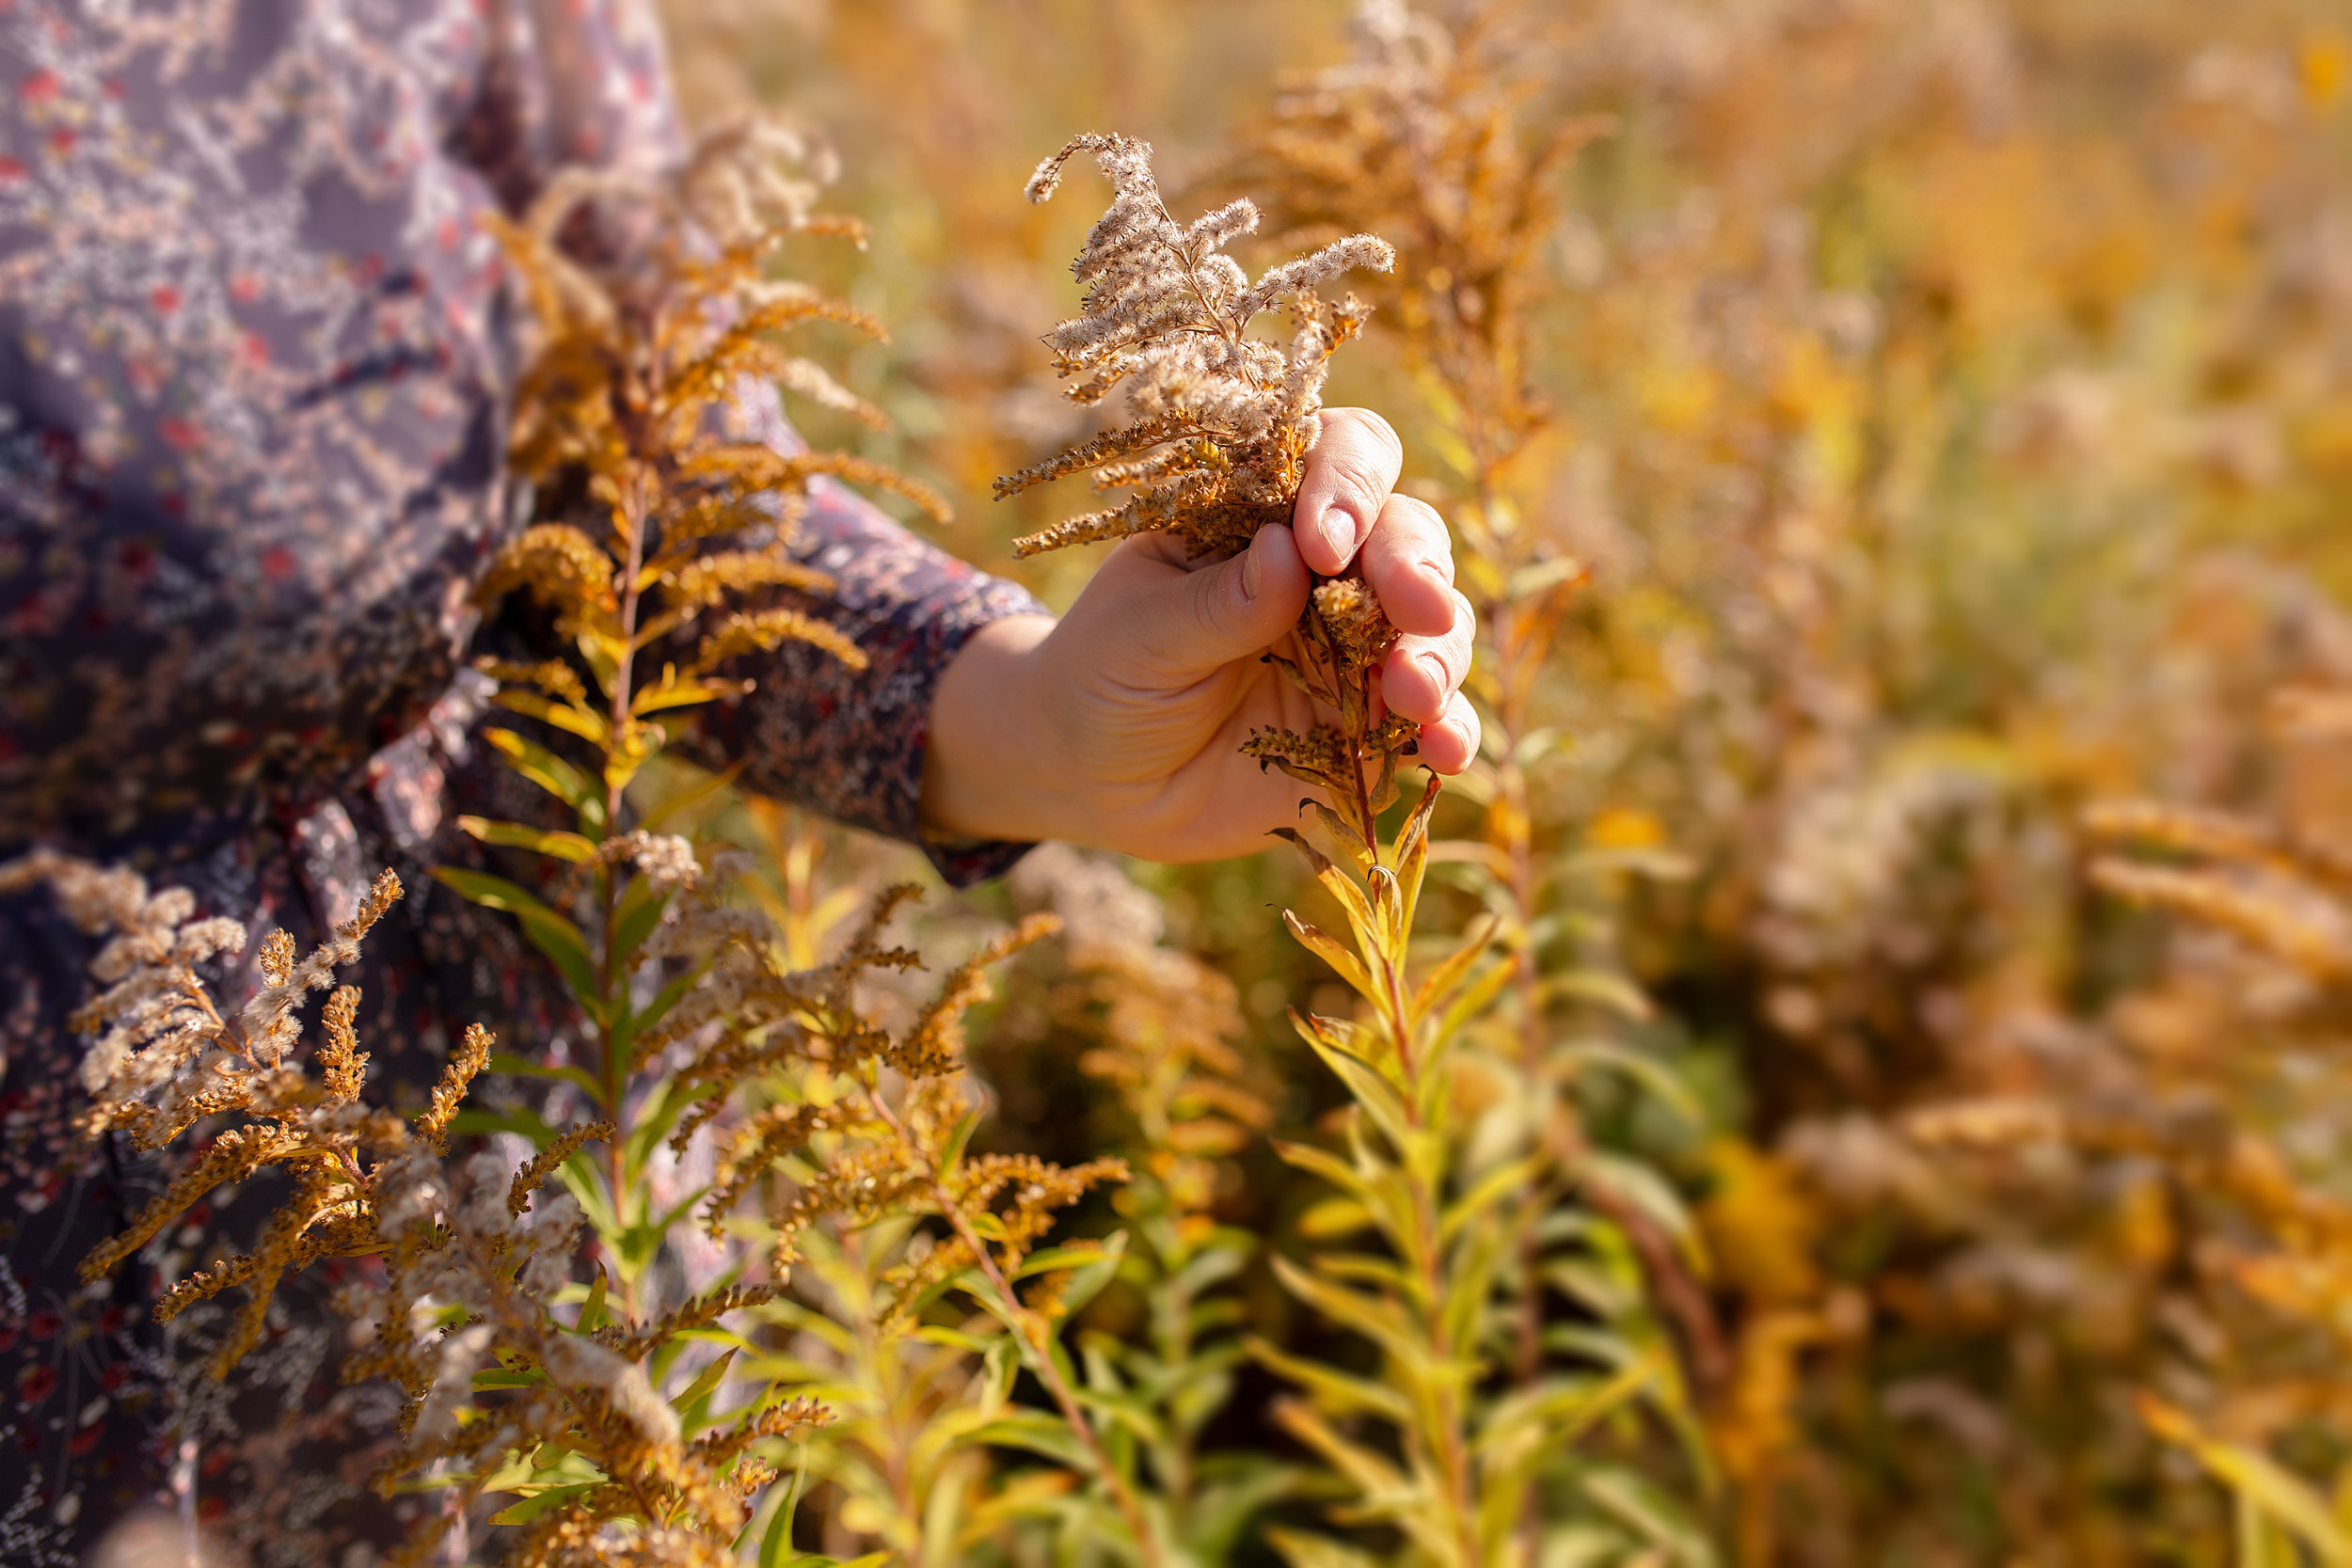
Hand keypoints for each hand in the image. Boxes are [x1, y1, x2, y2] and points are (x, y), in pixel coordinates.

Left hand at [922, 408, 1479, 861]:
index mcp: (1264, 512)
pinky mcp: (1371, 724)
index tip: (1323, 545)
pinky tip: (1443, 751)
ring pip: (1436, 626)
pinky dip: (1450, 731)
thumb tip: (1286, 550)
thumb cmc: (1106, 676)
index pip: (1336, 457)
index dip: (1347, 486)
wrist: (1094, 779)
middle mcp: (1327, 570)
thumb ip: (1215, 602)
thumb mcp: (1140, 634)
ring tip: (1413, 695)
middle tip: (1415, 610)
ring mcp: (1357, 647)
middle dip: (1417, 569)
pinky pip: (1432, 721)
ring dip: (1440, 654)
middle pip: (1407, 535)